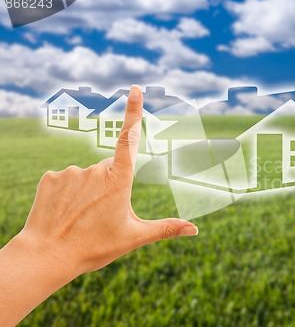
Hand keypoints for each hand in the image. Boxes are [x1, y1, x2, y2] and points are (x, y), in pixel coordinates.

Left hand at [0, 85, 196, 325]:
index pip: (129, 139)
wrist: (46, 257)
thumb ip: (166, 228)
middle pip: (109, 170)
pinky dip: (67, 193)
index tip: (135, 88)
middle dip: (110, 186)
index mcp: (118, 181)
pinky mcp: (50, 178)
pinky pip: (65, 180)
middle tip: (101, 215)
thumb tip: (195, 230)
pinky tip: (63, 212)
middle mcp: (95, 170)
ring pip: (87, 176)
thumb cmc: (94, 247)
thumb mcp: (134, 237)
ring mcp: (70, 172)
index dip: (133, 112)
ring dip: (88, 191)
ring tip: (81, 218)